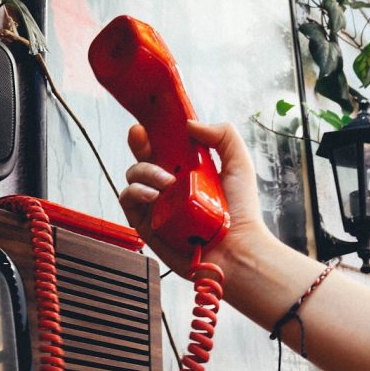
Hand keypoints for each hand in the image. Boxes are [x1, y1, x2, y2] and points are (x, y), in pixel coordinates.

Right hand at [119, 120, 271, 276]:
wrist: (236, 248)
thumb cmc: (241, 212)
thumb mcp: (239, 163)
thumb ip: (222, 135)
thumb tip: (190, 124)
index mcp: (188, 169)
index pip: (164, 145)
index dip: (154, 131)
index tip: (150, 122)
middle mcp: (169, 185)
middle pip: (142, 157)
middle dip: (138, 142)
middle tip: (142, 137)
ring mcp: (157, 204)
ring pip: (133, 176)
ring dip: (145, 171)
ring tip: (168, 183)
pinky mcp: (147, 223)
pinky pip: (128, 200)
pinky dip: (136, 192)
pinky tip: (154, 195)